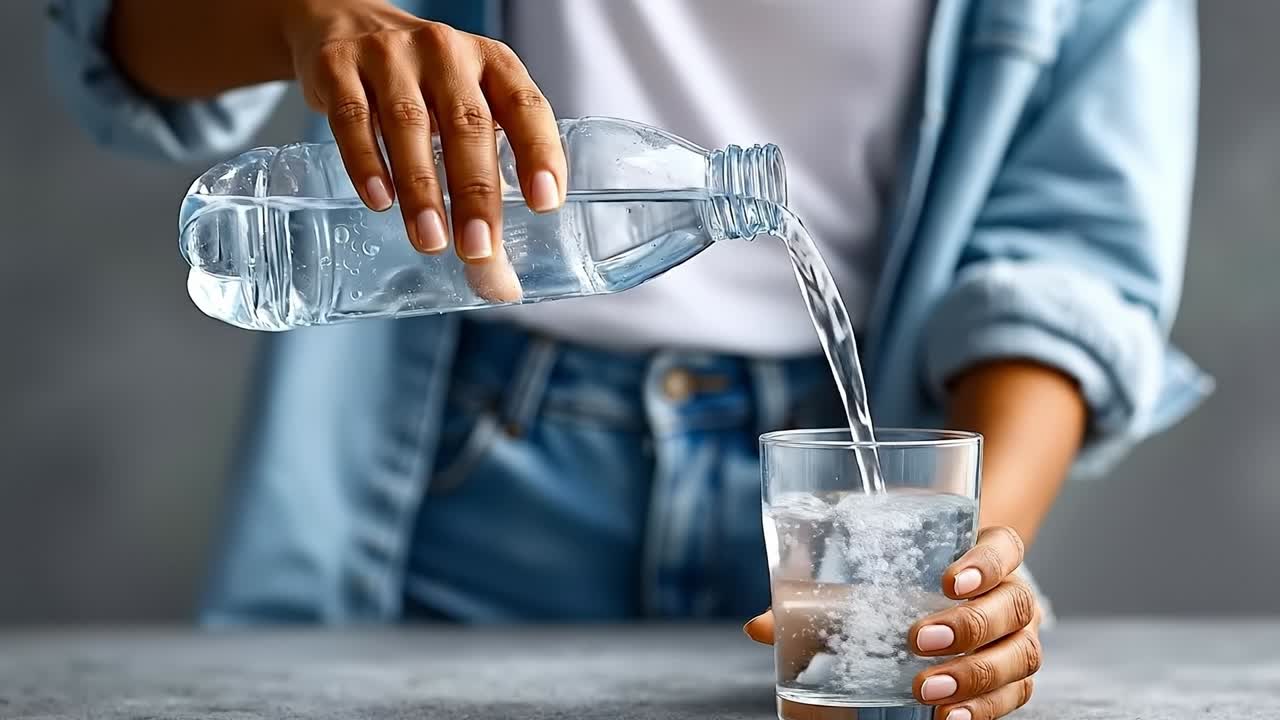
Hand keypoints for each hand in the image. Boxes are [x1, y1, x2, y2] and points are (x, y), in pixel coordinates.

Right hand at [279, 0, 566, 259]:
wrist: (343, 24)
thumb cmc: (422, 87)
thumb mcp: (461, 114)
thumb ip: (484, 186)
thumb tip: (498, 286)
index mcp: (492, 63)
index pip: (526, 107)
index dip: (539, 153)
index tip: (546, 204)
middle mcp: (446, 52)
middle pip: (468, 124)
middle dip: (475, 193)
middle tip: (479, 249)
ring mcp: (390, 54)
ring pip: (409, 123)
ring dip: (422, 189)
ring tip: (430, 241)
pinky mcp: (337, 66)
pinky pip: (353, 116)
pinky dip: (366, 162)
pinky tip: (378, 201)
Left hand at [744, 526, 1040, 719]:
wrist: (950, 601)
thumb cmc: (906, 582)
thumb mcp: (868, 578)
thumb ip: (820, 596)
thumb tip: (760, 627)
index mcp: (987, 553)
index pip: (1004, 547)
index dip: (986, 562)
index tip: (948, 580)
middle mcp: (1013, 593)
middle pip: (1012, 605)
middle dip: (967, 626)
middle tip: (918, 641)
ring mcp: (1018, 637)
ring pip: (1019, 655)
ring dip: (976, 676)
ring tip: (928, 691)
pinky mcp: (1014, 678)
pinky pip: (1015, 696)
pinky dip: (986, 709)